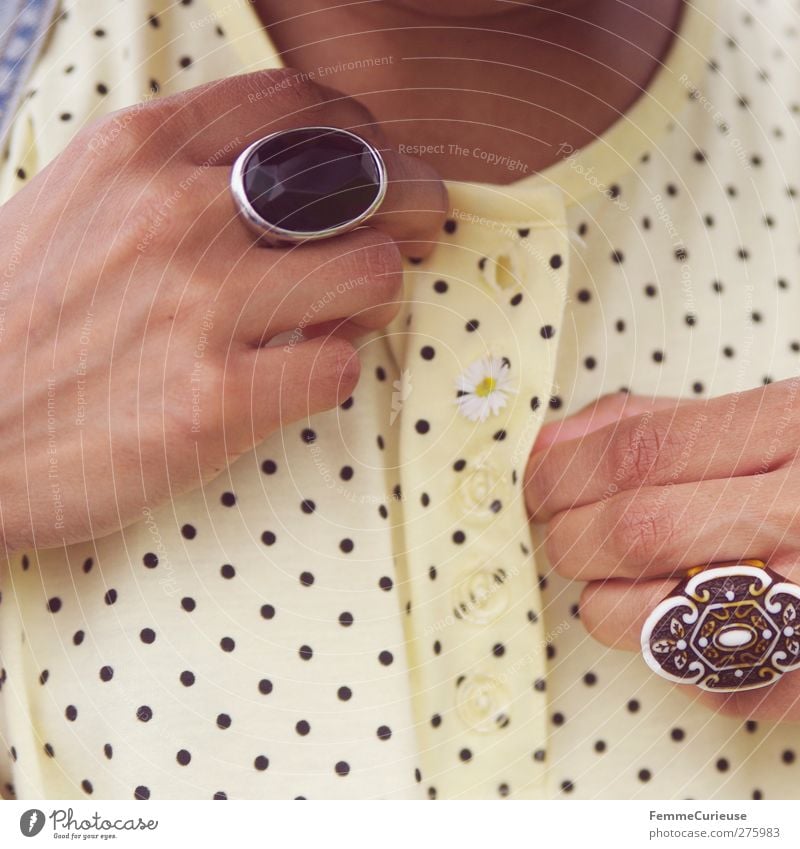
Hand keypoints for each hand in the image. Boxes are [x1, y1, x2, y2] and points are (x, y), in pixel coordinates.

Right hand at [0, 70, 446, 551]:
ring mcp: (200, 305)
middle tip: (405, 239)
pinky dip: (330, 374)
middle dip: (406, 210)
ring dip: (374, 301)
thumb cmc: (19, 322)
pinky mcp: (216, 398)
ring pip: (376, 273)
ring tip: (339, 319)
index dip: (364, 137)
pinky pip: (339, 368)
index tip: (375, 172)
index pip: (302, 106)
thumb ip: (176, 178)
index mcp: (139, 151)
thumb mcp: (80, 205)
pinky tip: (293, 379)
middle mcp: (176, 213)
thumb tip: (283, 179)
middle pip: (365, 180)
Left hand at [525, 379, 799, 719]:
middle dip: (572, 539)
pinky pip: (708, 688)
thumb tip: (542, 451)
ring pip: (654, 622)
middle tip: (568, 536)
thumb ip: (636, 424)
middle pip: (638, 534)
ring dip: (607, 606)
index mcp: (785, 427)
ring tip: (624, 584)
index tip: (535, 486)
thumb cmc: (796, 471)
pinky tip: (691, 624)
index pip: (638, 452)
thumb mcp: (737, 420)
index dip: (563, 473)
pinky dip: (675, 660)